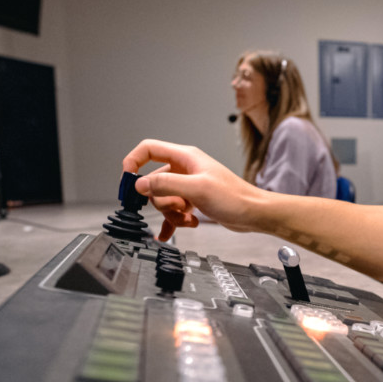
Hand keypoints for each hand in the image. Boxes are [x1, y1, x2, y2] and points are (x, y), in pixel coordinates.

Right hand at [122, 139, 266, 240]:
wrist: (254, 214)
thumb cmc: (234, 198)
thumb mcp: (197, 189)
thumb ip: (166, 184)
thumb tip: (140, 184)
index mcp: (185, 157)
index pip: (149, 149)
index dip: (134, 162)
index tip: (128, 181)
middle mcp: (185, 169)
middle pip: (153, 182)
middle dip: (162, 200)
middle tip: (179, 207)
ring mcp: (188, 185)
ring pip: (163, 199)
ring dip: (171, 214)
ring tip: (188, 218)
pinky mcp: (192, 201)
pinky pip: (172, 211)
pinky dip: (172, 222)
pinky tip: (171, 232)